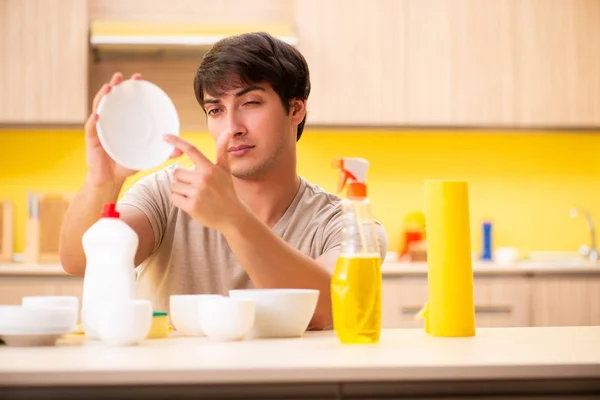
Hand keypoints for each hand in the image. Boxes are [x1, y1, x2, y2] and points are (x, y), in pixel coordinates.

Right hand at [84, 72, 182, 186]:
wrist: (112, 179)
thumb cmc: (127, 163)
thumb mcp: (146, 156)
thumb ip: (162, 152)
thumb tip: (180, 151)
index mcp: (122, 122)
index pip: (127, 101)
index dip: (131, 88)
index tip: (139, 77)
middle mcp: (110, 121)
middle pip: (111, 99)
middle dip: (115, 86)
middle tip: (120, 77)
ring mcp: (100, 129)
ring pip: (98, 108)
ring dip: (102, 97)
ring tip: (108, 88)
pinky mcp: (92, 140)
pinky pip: (92, 128)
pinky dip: (94, 121)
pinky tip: (97, 115)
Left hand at [164, 134, 245, 230]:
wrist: (232, 216)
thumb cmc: (227, 191)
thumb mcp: (225, 170)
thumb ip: (222, 150)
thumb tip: (228, 132)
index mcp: (210, 168)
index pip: (191, 150)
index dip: (176, 141)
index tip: (165, 136)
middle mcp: (203, 179)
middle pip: (177, 172)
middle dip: (183, 179)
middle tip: (195, 186)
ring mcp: (197, 193)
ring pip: (174, 186)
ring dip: (180, 190)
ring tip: (194, 195)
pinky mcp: (192, 206)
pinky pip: (174, 198)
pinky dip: (179, 201)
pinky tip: (191, 202)